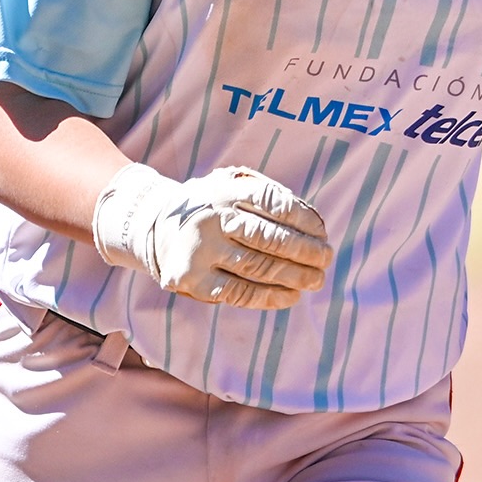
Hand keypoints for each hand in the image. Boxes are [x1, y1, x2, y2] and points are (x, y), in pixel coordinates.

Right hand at [93, 164, 332, 309]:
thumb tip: (311, 219)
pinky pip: (239, 292)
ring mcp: (201, 250)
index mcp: (226, 190)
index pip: (273, 202)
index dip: (303, 218)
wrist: (154, 226)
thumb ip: (265, 193)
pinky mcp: (192, 279)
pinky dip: (270, 297)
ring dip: (295, 276)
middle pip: (269, 238)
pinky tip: (291, 296)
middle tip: (326, 258)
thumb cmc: (210, 205)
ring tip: (316, 279)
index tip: (322, 231)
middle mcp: (212, 217)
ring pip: (259, 267)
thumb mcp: (230, 184)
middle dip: (305, 251)